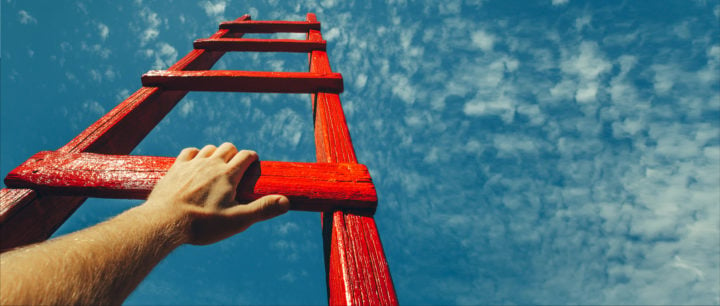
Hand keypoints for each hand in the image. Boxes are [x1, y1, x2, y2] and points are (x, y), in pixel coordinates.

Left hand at [145, 143, 289, 244]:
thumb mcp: (237, 220)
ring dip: (216, 154)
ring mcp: (192, 164)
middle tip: (236, 169)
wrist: (164, 222)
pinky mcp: (176, 168)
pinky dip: (196, 155)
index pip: (246, 156)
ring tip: (217, 168)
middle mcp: (211, 164)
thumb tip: (285, 202)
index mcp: (228, 175)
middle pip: (228, 147)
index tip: (254, 166)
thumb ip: (262, 209)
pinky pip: (189, 152)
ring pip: (209, 149)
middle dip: (235, 154)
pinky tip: (196, 165)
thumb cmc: (202, 224)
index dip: (252, 159)